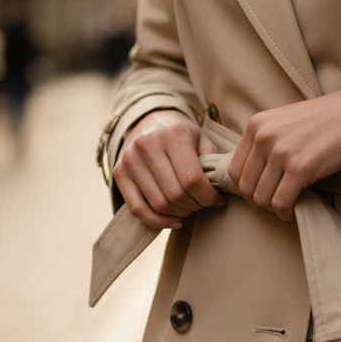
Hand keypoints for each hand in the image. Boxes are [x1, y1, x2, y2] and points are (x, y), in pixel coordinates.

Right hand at [114, 110, 225, 230]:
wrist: (148, 120)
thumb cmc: (179, 133)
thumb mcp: (199, 138)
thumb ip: (211, 161)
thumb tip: (221, 189)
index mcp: (172, 135)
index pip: (192, 179)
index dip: (209, 197)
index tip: (218, 201)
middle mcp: (147, 145)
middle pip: (175, 194)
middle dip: (196, 206)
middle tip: (204, 205)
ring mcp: (130, 160)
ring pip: (158, 204)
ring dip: (180, 213)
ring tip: (190, 208)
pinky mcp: (119, 172)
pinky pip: (136, 208)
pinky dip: (157, 221)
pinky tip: (174, 221)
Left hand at [228, 82, 340, 222]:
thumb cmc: (325, 121)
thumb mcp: (284, 122)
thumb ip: (265, 142)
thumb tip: (251, 175)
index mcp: (256, 125)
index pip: (234, 168)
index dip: (246, 187)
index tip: (261, 192)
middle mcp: (263, 137)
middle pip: (244, 186)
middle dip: (258, 200)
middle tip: (273, 203)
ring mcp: (280, 152)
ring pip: (261, 198)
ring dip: (272, 208)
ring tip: (285, 205)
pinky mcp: (300, 168)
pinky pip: (280, 202)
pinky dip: (284, 212)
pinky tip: (292, 210)